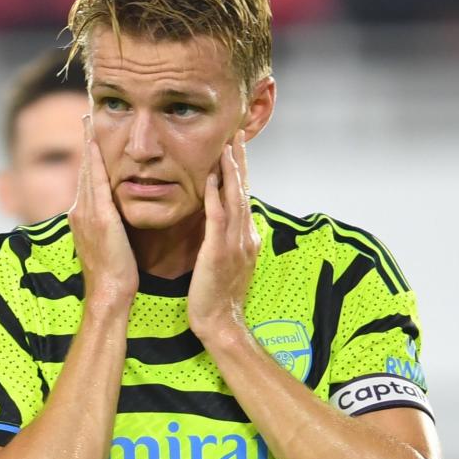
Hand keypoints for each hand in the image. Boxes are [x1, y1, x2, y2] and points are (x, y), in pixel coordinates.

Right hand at [68, 116, 138, 305]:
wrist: (110, 293)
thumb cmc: (116, 274)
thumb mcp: (109, 243)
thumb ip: (109, 224)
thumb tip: (115, 214)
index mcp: (82, 216)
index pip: (86, 179)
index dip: (88, 156)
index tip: (90, 134)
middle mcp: (80, 211)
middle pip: (83, 169)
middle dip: (85, 143)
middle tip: (86, 116)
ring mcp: (86, 214)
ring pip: (86, 171)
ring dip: (88, 145)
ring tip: (88, 121)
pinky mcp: (99, 219)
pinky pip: (96, 183)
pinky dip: (95, 162)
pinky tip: (97, 145)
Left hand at [187, 130, 260, 337]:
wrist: (221, 323)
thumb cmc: (219, 296)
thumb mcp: (231, 263)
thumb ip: (233, 240)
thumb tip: (237, 224)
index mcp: (247, 237)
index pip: (244, 197)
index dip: (241, 172)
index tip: (236, 149)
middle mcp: (246, 236)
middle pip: (244, 191)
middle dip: (240, 162)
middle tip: (236, 135)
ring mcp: (235, 243)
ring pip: (235, 199)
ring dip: (231, 172)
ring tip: (227, 147)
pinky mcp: (220, 251)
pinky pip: (218, 218)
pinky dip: (216, 197)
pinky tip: (211, 179)